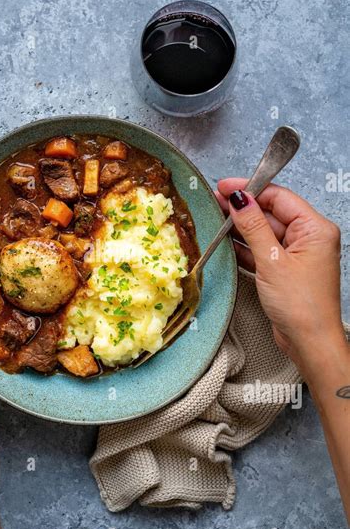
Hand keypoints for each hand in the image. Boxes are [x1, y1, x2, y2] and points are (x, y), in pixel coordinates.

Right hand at [215, 179, 346, 375]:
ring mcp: (296, 255)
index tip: (224, 186)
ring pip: (264, 233)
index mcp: (315, 228)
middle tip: (213, 201)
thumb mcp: (272, 260)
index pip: (280, 197)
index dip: (251, 189)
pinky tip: (224, 241)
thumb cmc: (300, 304)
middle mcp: (308, 238)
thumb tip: (239, 198)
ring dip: (240, 228)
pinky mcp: (284, 271)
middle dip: (242, 208)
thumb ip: (253, 227)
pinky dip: (244, 248)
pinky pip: (262, 251)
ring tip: (214, 218)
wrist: (309, 342)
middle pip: (271, 214)